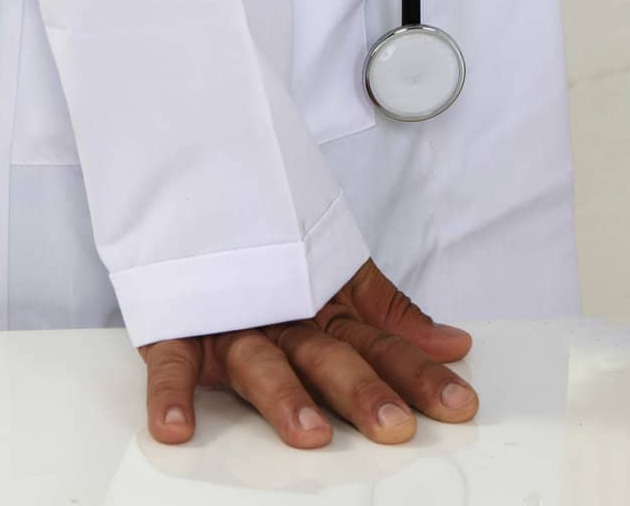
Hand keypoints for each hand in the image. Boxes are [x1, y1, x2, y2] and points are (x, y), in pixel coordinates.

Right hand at [137, 258, 477, 446]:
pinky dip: (170, 392)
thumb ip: (393, 316)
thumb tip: (455, 344)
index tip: (459, 402)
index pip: (380, 345)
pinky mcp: (178, 326)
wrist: (202, 196)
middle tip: (394, 423)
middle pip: (327, 356)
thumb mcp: (341, 279)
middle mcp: (283, 316)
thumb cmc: (276, 252)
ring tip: (309, 433)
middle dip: (362, 389)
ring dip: (283, 397)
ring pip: (261, 361)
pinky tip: (176, 427)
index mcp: (324, 309)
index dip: (420, 373)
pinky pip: (171, 361)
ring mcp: (231, 321)